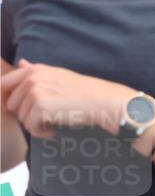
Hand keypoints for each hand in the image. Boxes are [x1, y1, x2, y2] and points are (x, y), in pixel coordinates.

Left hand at [1, 60, 132, 138]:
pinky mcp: (40, 107)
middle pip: (11, 105)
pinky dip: (43, 133)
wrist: (104, 102)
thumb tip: (21, 62)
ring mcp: (35, 92)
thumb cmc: (85, 91)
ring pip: (22, 118)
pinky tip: (56, 128)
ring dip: (37, 125)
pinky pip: (31, 128)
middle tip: (48, 117)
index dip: (9, 100)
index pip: (4, 84)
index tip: (24, 110)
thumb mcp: (58, 75)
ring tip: (56, 122)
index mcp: (34, 70)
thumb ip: (35, 71)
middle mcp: (31, 78)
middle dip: (27, 115)